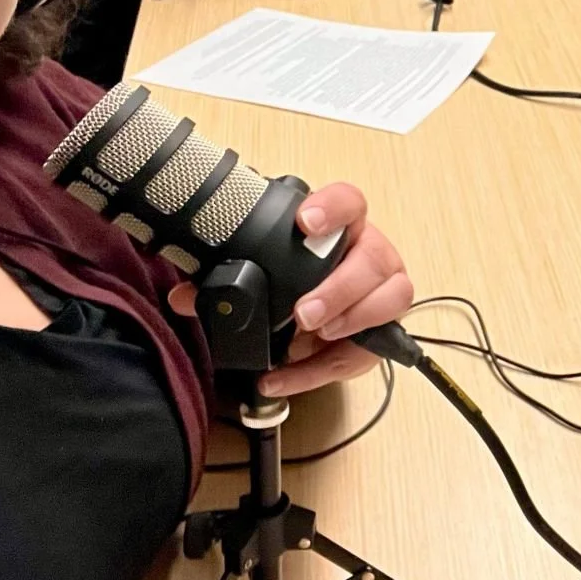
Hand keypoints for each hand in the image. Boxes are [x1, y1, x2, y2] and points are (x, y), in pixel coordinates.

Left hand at [168, 182, 414, 396]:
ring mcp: (384, 290)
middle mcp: (371, 253)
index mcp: (342, 228)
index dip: (332, 209)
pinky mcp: (383, 331)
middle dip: (340, 289)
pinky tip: (284, 376)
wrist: (320, 314)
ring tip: (315, 337)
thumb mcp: (265, 275)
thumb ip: (225, 281)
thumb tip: (186, 296)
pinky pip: (365, 352)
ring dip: (353, 320)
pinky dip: (321, 370)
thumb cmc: (299, 282)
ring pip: (394, 296)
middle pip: (373, 260)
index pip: (349, 203)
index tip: (306, 223)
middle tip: (304, 313)